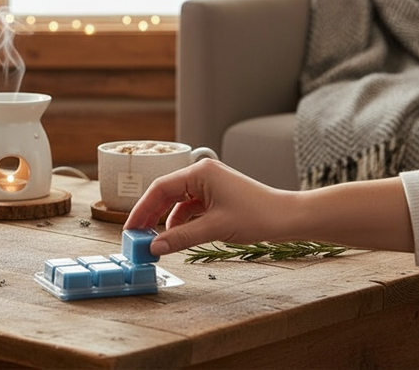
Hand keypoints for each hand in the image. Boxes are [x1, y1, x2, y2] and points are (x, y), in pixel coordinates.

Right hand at [123, 158, 292, 256]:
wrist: (287, 217)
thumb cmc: (257, 215)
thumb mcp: (214, 228)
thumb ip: (180, 237)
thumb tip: (154, 247)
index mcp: (199, 172)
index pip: (160, 188)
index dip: (141, 209)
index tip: (131, 228)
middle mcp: (201, 174)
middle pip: (165, 193)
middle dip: (151, 215)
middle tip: (138, 236)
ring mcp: (209, 184)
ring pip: (177, 202)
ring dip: (166, 221)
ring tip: (156, 241)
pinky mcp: (216, 196)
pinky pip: (191, 208)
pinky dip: (182, 222)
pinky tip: (177, 237)